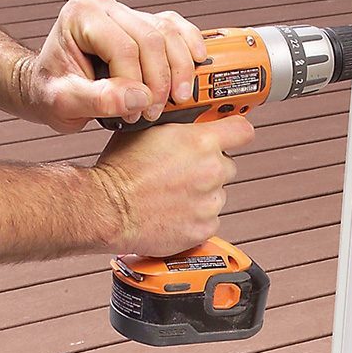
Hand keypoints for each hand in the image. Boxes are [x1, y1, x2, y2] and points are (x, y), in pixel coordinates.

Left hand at [19, 0, 207, 133]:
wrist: (47, 87)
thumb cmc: (50, 92)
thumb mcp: (63, 103)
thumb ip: (98, 101)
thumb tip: (139, 98)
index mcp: (80, 16)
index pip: (123, 48)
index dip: (136, 84)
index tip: (134, 113)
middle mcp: (104, 7)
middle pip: (151, 38)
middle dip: (160, 80)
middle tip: (155, 111)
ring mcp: (125, 12)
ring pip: (168, 32)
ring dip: (180, 68)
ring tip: (176, 99)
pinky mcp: (142, 23)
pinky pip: (175, 28)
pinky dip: (189, 45)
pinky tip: (198, 63)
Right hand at [93, 116, 256, 255]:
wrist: (108, 208)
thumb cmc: (121, 171)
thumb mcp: (149, 130)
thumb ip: (179, 127)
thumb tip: (190, 123)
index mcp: (200, 142)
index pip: (242, 131)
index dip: (236, 132)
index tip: (232, 136)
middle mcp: (211, 171)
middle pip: (227, 165)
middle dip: (210, 167)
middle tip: (182, 172)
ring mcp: (210, 202)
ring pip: (218, 194)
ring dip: (202, 194)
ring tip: (172, 195)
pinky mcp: (204, 229)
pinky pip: (209, 220)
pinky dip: (195, 218)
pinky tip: (173, 213)